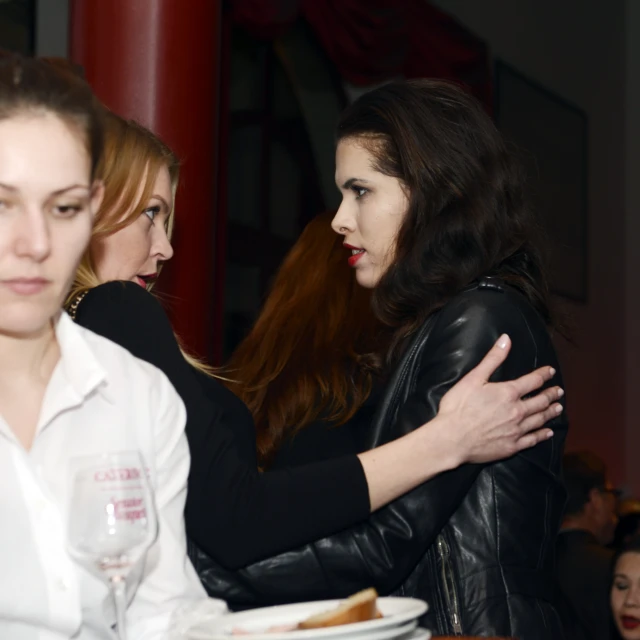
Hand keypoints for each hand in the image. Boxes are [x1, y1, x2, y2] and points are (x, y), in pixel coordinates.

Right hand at [434, 334, 562, 465]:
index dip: (543, 374)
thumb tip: (506, 340)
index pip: (532, 381)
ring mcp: (516, 430)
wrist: (452, 439)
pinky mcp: (512, 446)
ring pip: (539, 419)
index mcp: (508, 393)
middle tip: (559, 391)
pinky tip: (548, 432)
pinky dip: (542, 435)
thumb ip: (492, 359)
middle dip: (551, 394)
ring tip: (558, 408)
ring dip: (550, 412)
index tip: (550, 371)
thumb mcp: (473, 378)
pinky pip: (532, 439)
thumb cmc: (458, 407)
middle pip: (540, 401)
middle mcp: (517, 411)